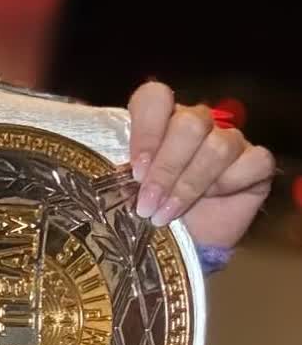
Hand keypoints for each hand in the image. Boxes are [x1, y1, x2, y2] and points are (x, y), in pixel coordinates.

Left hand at [126, 81, 274, 252]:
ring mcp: (228, 140)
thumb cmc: (146, 213)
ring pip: (219, 144)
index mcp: (159, 121)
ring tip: (165, 215)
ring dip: (190, 184)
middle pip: (190, 123)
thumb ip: (118, 172)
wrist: (180, 247)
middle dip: (166, 168)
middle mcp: (195, 124)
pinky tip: (212, 202)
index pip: (156, 97)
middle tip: (146, 203)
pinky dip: (229, 184)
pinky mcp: (254, 164)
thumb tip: (92, 174)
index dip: (147, 130)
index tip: (135, 170)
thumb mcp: (125, 191)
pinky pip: (252, 161)